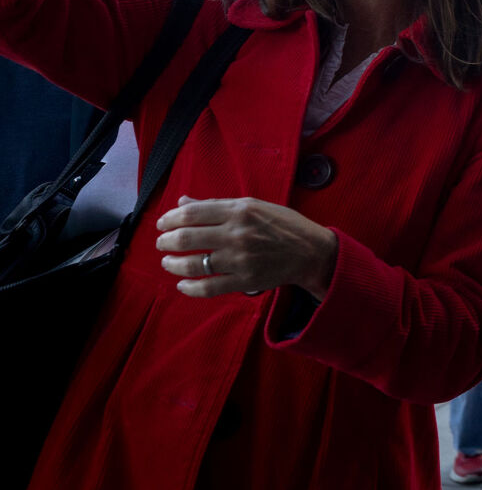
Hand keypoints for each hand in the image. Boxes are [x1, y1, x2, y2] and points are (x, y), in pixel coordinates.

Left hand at [156, 196, 338, 299]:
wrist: (311, 251)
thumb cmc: (283, 224)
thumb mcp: (254, 205)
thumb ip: (217, 204)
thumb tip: (183, 201)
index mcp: (240, 211)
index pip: (192, 213)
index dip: (170, 219)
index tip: (162, 224)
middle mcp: (238, 234)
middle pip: (187, 238)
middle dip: (166, 241)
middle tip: (161, 243)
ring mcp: (240, 259)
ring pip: (193, 264)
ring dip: (172, 264)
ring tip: (167, 262)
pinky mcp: (245, 281)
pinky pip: (209, 287)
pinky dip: (190, 288)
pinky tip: (182, 284)